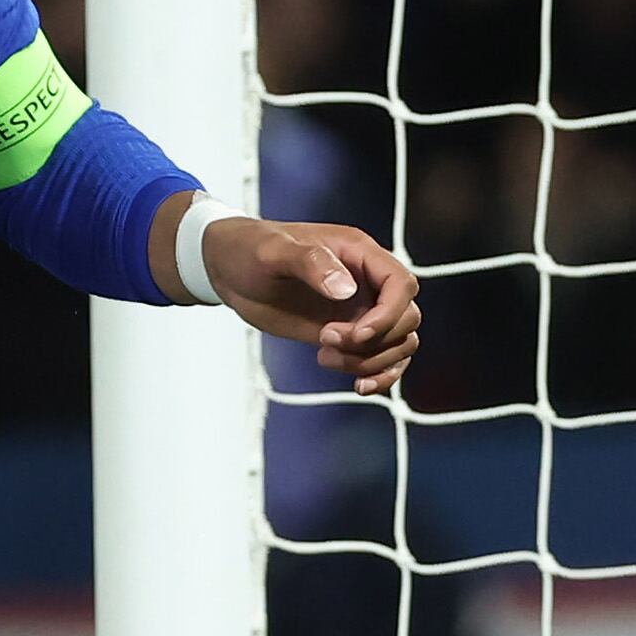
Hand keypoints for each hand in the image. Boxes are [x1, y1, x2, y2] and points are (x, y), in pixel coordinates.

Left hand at [186, 209, 424, 393]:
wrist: (229, 269)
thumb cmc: (250, 250)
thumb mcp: (273, 251)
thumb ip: (310, 263)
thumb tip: (345, 290)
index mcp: (358, 254)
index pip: (402, 285)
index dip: (388, 315)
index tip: (355, 334)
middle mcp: (367, 282)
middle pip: (407, 319)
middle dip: (374, 342)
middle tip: (325, 340)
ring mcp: (360, 310)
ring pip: (400, 343)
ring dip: (372, 362)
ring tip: (326, 357)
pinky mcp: (349, 334)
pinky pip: (384, 359)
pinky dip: (379, 376)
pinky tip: (356, 386)